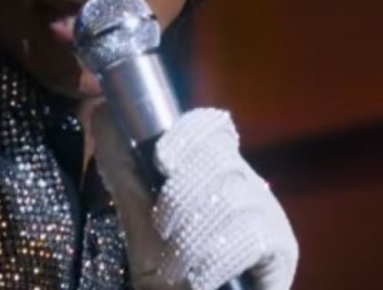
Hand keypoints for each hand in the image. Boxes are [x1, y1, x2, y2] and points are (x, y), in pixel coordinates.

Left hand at [92, 106, 297, 289]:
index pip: (211, 127)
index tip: (161, 159)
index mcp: (212, 165)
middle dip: (181, 196)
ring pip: (234, 198)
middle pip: (221, 160)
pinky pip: (253, 235)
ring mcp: (267, 211)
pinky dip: (218, 257)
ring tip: (174, 263)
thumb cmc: (161, 259)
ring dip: (194, 234)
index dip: (188, 135)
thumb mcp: (134, 208)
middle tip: (161, 228)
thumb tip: (101, 110)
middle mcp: (245, 181)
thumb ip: (121, 162)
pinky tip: (200, 275)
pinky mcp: (281, 247)